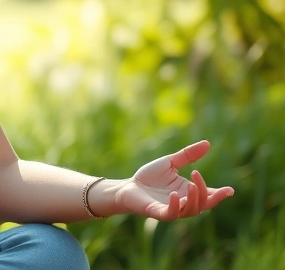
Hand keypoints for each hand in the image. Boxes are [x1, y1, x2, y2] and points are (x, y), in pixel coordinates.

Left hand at [115, 140, 233, 220]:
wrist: (128, 186)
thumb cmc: (149, 177)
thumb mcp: (170, 163)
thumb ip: (188, 155)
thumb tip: (208, 143)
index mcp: (188, 192)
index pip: (209, 196)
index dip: (220, 195)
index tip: (230, 190)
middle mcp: (184, 203)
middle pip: (204, 204)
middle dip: (207, 194)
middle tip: (197, 176)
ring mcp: (172, 209)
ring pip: (191, 211)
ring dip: (194, 199)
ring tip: (191, 184)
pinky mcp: (158, 213)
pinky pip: (171, 214)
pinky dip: (176, 206)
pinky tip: (175, 195)